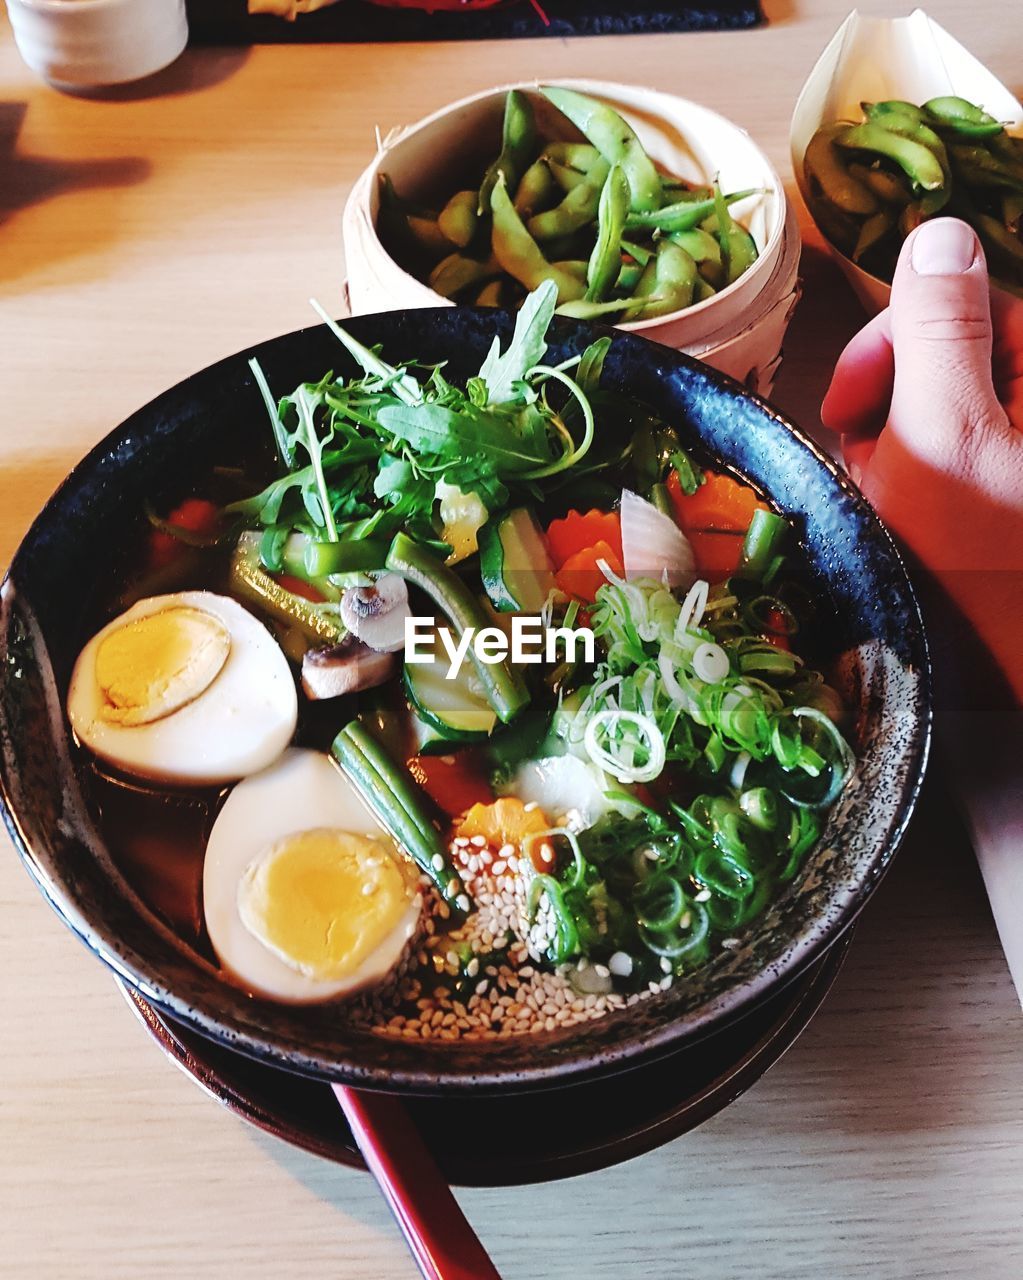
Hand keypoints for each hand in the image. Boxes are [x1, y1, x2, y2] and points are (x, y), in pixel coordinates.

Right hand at [821, 217, 1022, 709]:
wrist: (1009, 690)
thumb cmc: (977, 574)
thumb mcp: (941, 441)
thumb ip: (936, 329)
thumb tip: (938, 229)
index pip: (975, 303)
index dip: (900, 340)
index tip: (849, 402)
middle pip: (963, 354)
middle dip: (895, 400)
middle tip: (862, 460)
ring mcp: (1020, 456)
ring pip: (953, 407)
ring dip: (898, 443)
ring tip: (879, 498)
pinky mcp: (1008, 495)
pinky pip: (958, 454)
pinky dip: (919, 476)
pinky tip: (900, 515)